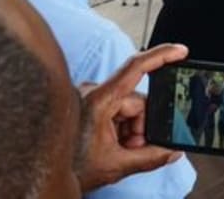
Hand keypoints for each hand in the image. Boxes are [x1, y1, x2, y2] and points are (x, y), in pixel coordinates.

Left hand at [77, 44, 188, 191]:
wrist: (42, 173)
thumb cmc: (69, 168)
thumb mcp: (117, 165)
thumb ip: (150, 157)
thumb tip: (172, 152)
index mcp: (99, 100)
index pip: (136, 67)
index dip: (162, 55)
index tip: (181, 51)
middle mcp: (94, 92)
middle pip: (136, 101)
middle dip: (141, 127)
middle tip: (131, 149)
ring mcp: (89, 98)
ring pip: (128, 108)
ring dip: (130, 131)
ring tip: (118, 151)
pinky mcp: (88, 105)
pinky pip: (116, 111)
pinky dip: (120, 129)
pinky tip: (111, 145)